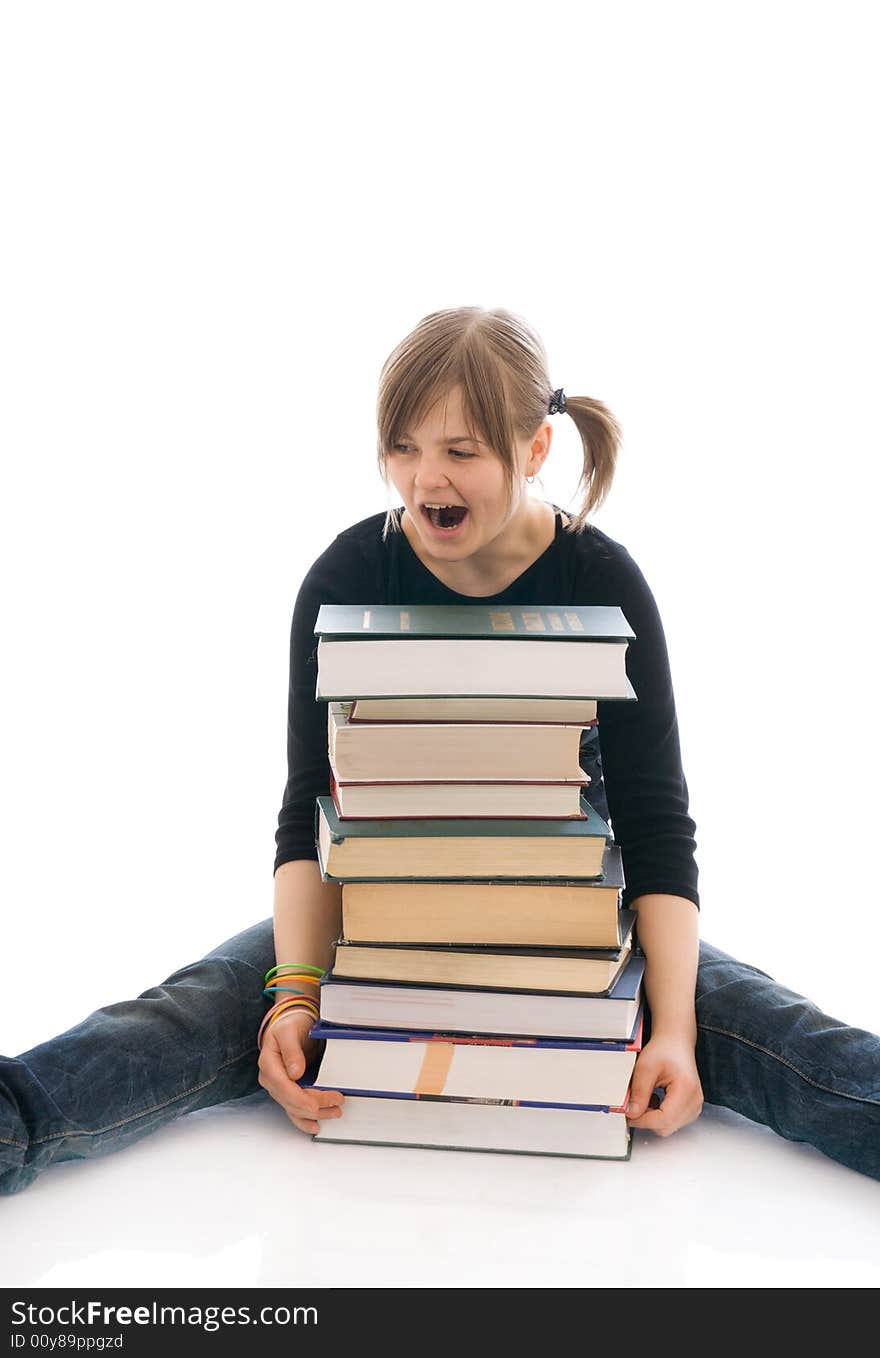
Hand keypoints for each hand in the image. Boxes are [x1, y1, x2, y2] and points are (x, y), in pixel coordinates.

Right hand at [257, 1008, 344, 1134]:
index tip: (316, 1104)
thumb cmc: (289, 1025)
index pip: (283, 1087)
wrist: (290, 1024)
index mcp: (268, 1062)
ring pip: (294, 1107)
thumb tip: (294, 1073)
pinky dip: (303, 1120)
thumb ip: (291, 1050)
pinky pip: (293, 1109)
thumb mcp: (289, 1031)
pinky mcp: (287, 1090)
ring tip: (334, 1112)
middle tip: (337, 1101)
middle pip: (291, 1100)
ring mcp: (279, 1086)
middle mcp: (271, 1078)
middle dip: (314, 1105)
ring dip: (314, 1114)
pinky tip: (315, 1125)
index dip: (300, 1098)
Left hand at [626, 1034, 702, 1135]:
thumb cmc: (664, 1050)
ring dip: (653, 1117)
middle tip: (634, 1103)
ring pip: (668, 1126)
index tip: (628, 1114)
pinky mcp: (690, 1108)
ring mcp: (694, 1106)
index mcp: (686, 1090)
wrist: (675, 1043)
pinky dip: (659, 1115)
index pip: (664, 1119)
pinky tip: (654, 1100)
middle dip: (647, 1119)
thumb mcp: (645, 1067)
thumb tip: (632, 1114)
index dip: (643, 1120)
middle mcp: (695, 1101)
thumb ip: (639, 1092)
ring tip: (647, 1097)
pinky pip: (672, 1122)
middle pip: (666, 1126)